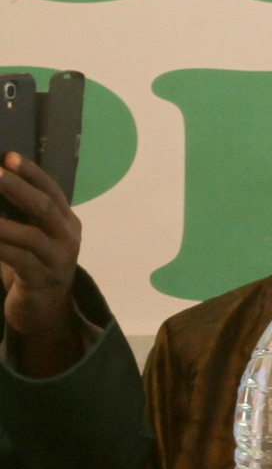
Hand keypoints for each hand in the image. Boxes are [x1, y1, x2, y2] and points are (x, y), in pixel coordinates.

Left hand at [0, 152, 86, 378]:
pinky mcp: (41, 281)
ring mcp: (57, 260)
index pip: (52, 191)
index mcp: (67, 222)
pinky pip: (15, 260)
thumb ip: (23, 217)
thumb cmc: (33, 266)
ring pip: (28, 235)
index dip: (31, 173)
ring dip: (0, 222)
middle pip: (45, 207)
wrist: (45, 312)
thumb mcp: (34, 238)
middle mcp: (68, 238)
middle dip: (18, 188)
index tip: (8, 156)